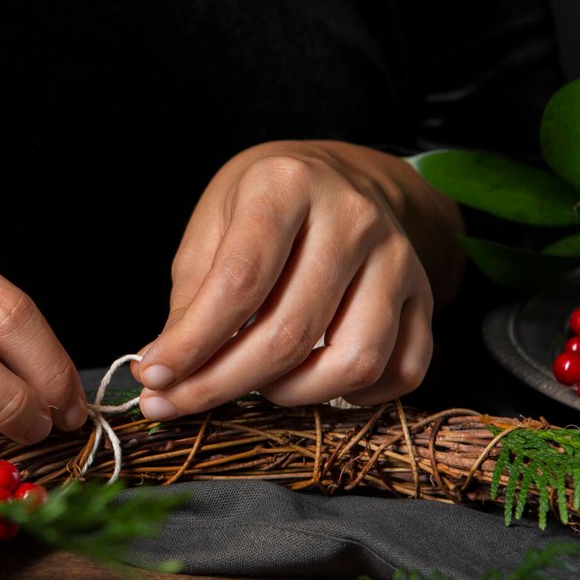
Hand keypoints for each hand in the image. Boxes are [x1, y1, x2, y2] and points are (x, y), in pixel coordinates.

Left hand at [131, 141, 461, 419]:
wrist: (340, 177)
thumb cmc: (261, 206)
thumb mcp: (211, 227)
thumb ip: (191, 298)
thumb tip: (168, 374)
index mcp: (286, 184)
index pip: (240, 283)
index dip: (192, 343)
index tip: (153, 378)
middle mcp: (353, 216)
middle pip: (291, 331)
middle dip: (225, 383)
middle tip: (181, 401)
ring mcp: (398, 257)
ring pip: (355, 360)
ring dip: (294, 395)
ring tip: (256, 386)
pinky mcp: (425, 295)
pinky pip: (402, 371)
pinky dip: (356, 397)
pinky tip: (315, 383)